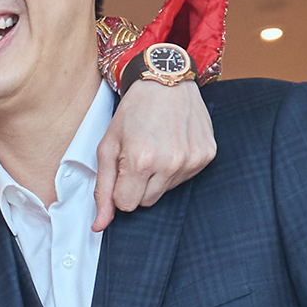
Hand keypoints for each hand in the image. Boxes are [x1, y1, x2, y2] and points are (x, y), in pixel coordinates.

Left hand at [93, 75, 215, 228]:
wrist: (166, 80)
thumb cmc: (134, 110)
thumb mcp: (108, 146)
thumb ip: (102, 189)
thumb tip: (100, 225)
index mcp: (141, 161)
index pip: (126, 205)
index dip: (120, 189)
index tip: (122, 168)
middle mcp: (170, 164)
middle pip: (146, 202)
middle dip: (137, 185)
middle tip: (138, 155)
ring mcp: (191, 161)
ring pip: (165, 192)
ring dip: (157, 177)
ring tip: (156, 147)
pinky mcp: (206, 156)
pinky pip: (184, 179)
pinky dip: (175, 167)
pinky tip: (172, 144)